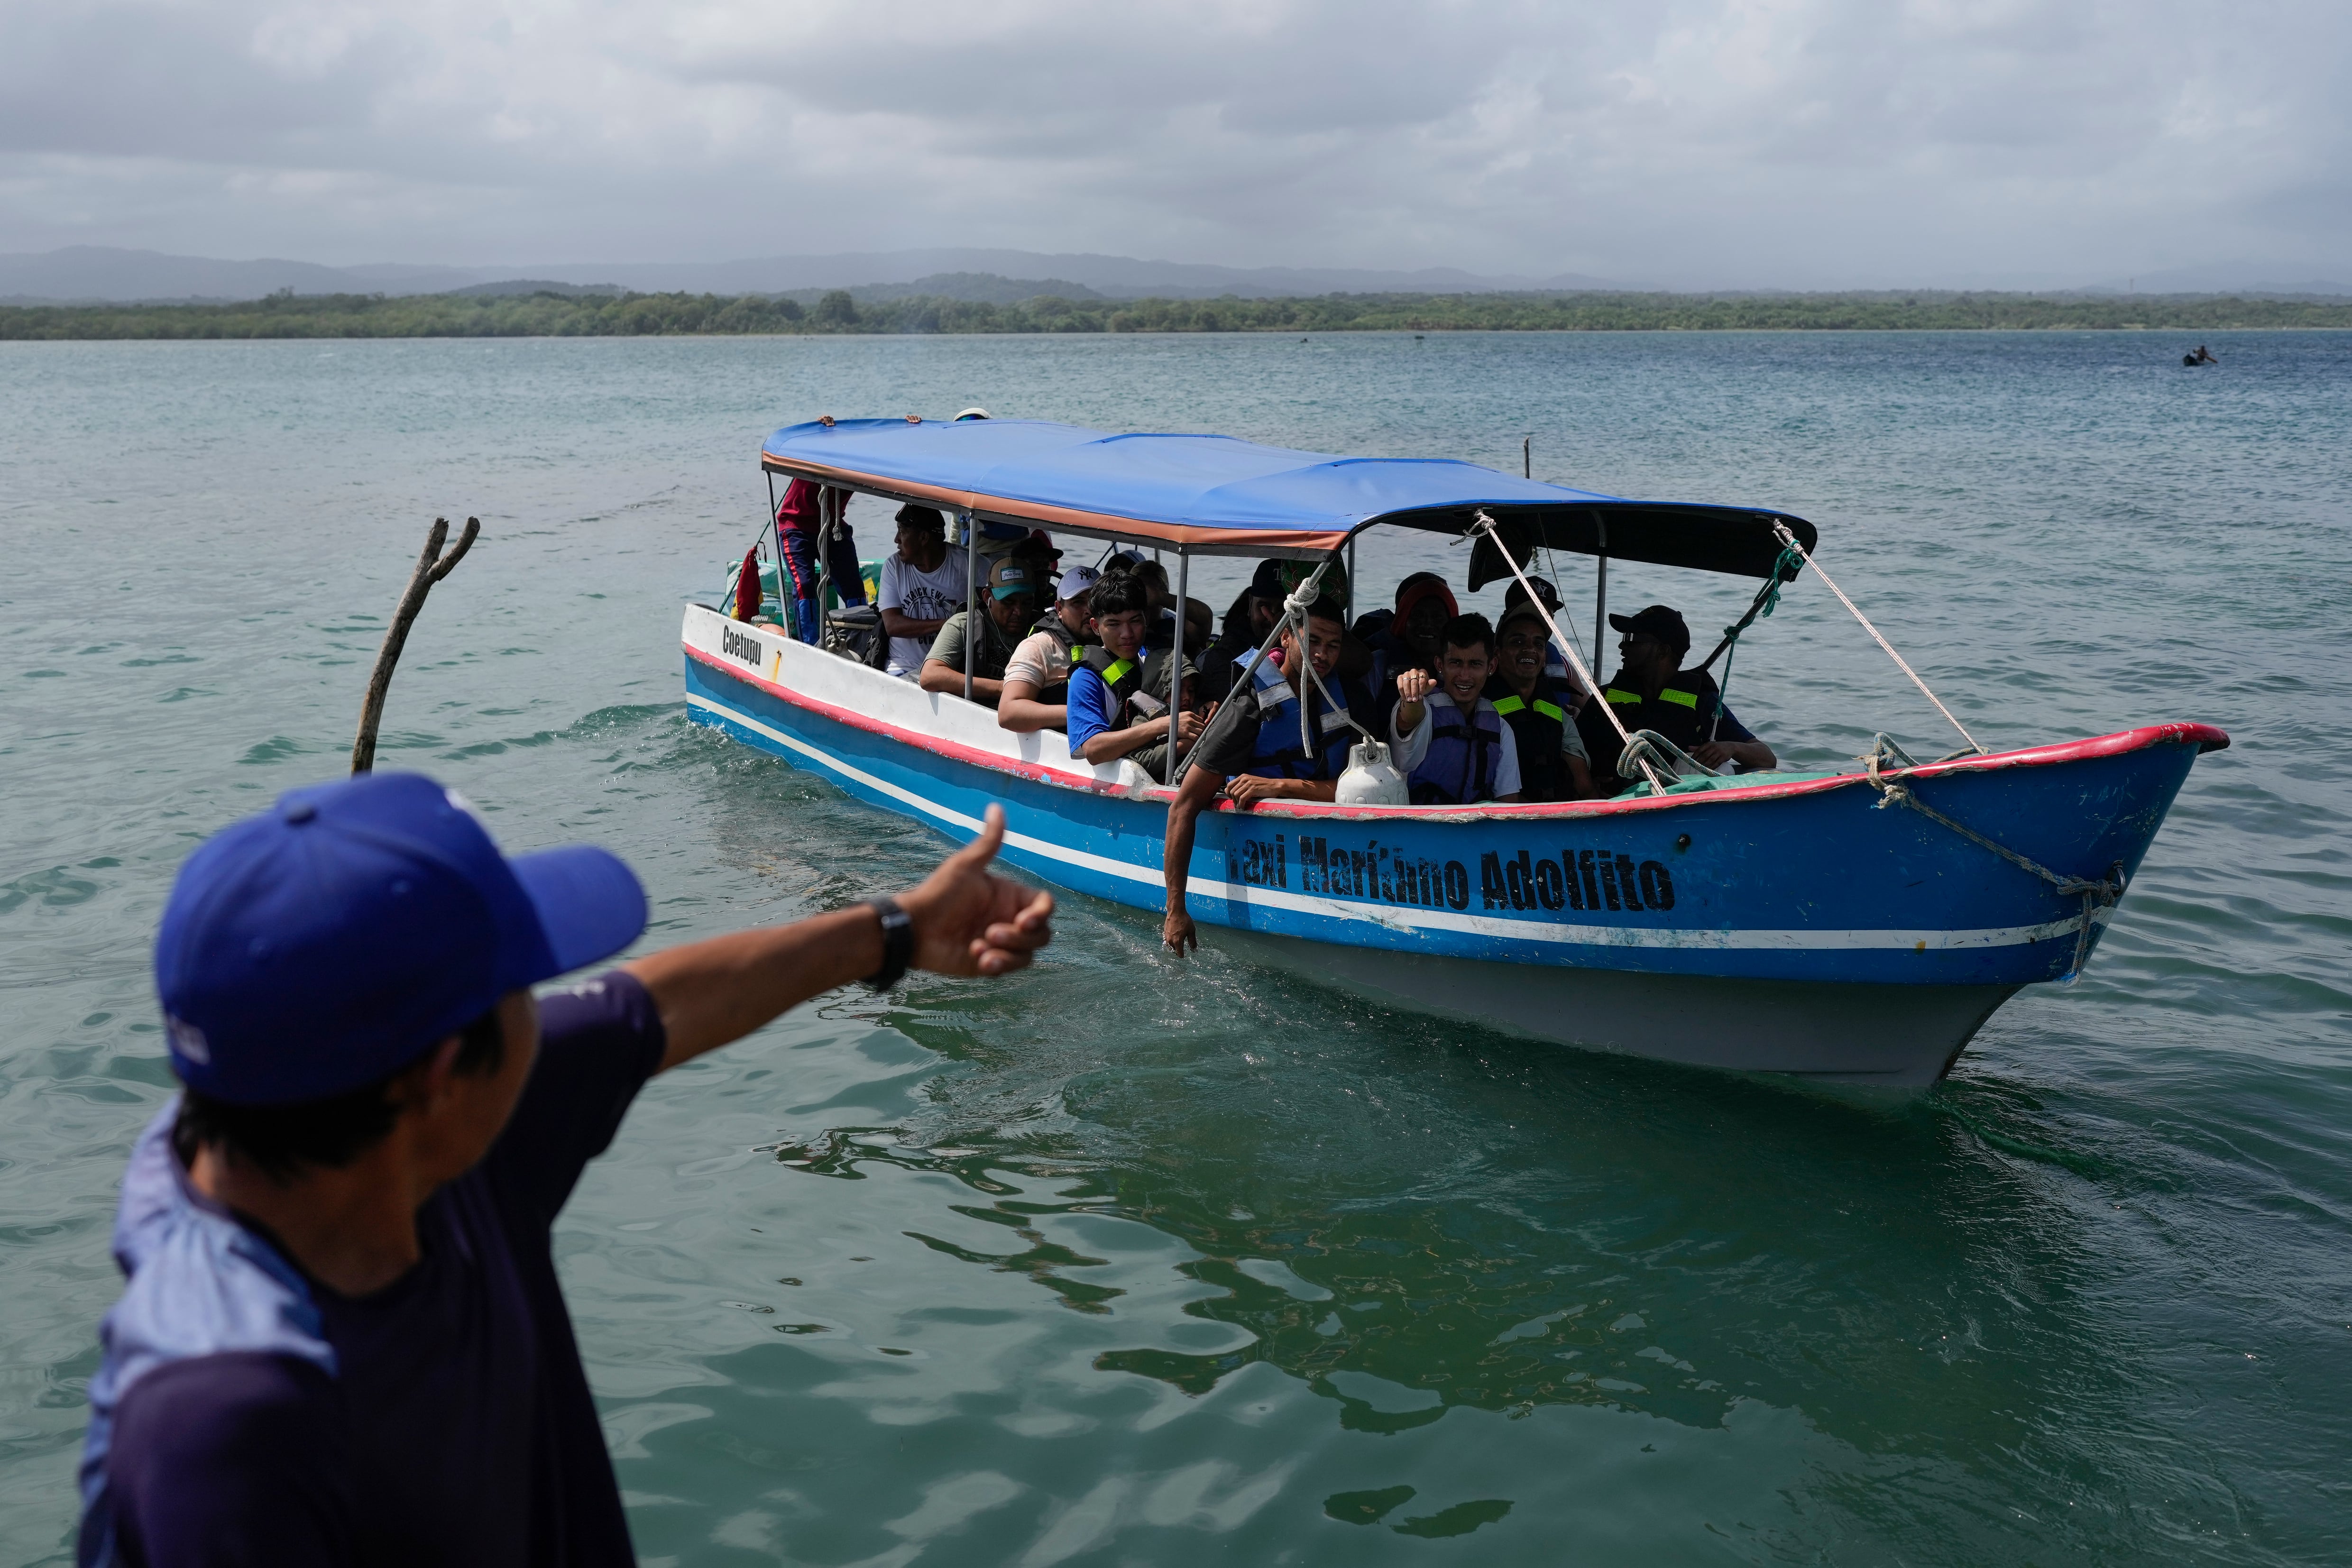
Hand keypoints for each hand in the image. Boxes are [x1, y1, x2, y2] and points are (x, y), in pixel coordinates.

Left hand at [895, 805, 1054, 975]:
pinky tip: (977, 957)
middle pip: (1042, 933)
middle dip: (1021, 937)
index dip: (1042, 914)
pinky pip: (1010, 969)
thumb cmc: (938, 894)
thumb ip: (987, 842)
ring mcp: (1002, 943)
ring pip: (1029, 954)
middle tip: (991, 933)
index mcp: (1009, 896)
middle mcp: (1010, 919)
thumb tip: (996, 807)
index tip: (1024, 920)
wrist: (914, 929)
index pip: (1044, 905)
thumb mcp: (965, 866)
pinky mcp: (990, 963)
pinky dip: (1000, 966)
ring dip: (1009, 954)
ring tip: (980, 948)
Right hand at [1162, 908, 1196, 955]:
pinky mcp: (1164, 932)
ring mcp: (1166, 936)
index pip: (1179, 953)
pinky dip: (1171, 941)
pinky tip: (1175, 936)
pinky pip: (1167, 940)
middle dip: (1178, 950)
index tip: (1185, 954)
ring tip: (1179, 942)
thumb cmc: (1184, 920)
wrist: (1175, 911)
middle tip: (1183, 947)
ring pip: (1170, 946)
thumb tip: (1194, 949)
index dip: (1183, 955)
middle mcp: (1170, 940)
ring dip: (1174, 946)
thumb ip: (1192, 941)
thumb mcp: (1191, 931)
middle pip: (1174, 950)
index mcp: (1177, 941)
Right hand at [1174, 704, 1211, 746]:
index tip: (1200, 727)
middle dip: (1202, 729)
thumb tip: (1196, 720)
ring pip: (1201, 731)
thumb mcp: (1182, 714)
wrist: (1165, 724)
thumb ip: (1190, 717)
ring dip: (1200, 734)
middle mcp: (1190, 719)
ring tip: (1198, 736)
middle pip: (1202, 725)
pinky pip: (1196, 737)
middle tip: (1200, 732)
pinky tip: (1195, 739)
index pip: (1201, 719)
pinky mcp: (1186, 733)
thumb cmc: (1173, 720)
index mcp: (1190, 714)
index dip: (1201, 724)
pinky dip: (1197, 739)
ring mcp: (1188, 726)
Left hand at [1223, 774, 1281, 807]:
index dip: (1228, 793)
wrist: (1274, 786)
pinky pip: (1242, 798)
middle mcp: (1244, 778)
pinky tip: (1243, 807)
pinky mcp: (1252, 789)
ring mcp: (1248, 783)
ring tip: (1240, 806)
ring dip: (1237, 803)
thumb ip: (1243, 786)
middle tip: (1236, 804)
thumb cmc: (1263, 786)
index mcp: (1243, 776)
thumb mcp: (1251, 783)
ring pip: (1236, 795)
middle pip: (1231, 790)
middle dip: (1232, 799)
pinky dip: (1241, 804)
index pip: (1229, 785)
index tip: (1231, 799)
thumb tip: (1234, 794)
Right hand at [1395, 669, 1436, 703]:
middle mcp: (1414, 671)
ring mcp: (1406, 673)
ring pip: (1406, 683)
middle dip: (1414, 692)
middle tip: (1415, 699)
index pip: (1422, 680)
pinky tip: (1405, 698)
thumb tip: (1434, 681)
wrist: (1414, 689)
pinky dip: (1402, 693)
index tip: (1420, 697)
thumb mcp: (1427, 687)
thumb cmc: (1422, 688)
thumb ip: (1430, 685)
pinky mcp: (1400, 677)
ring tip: (1409, 700)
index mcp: (1422, 672)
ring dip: (1408, 692)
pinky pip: (1400, 685)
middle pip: (1414, 682)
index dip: (1421, 689)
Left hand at [1690, 741, 1732, 768]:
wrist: (1730, 747)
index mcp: (1708, 744)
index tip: (1691, 761)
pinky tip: (1708, 769)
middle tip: (1695, 766)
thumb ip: (1698, 748)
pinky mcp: (1723, 757)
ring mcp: (1719, 752)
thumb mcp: (1708, 745)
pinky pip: (1716, 763)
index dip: (1695, 756)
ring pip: (1710, 760)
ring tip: (1701, 769)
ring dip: (1705, 765)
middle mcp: (1713, 747)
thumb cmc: (1717, 747)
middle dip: (1699, 762)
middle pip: (1704, 756)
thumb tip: (1689, 747)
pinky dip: (1712, 767)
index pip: (1699, 750)